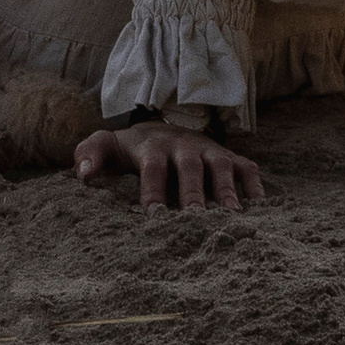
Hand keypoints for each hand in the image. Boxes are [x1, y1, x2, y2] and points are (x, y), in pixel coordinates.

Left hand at [75, 120, 264, 209]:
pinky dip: (254, 184)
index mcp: (153, 147)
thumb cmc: (130, 148)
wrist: (158, 126)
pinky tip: (261, 207)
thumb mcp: (106, 146)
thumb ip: (89, 155)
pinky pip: (246, 167)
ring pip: (221, 166)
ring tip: (233, 215)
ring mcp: (209, 150)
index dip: (153, 189)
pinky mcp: (228, 156)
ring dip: (227, 189)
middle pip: (191, 166)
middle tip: (196, 217)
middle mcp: (184, 146)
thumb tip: (83, 175)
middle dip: (194, 191)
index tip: (152, 214)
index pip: (153, 167)